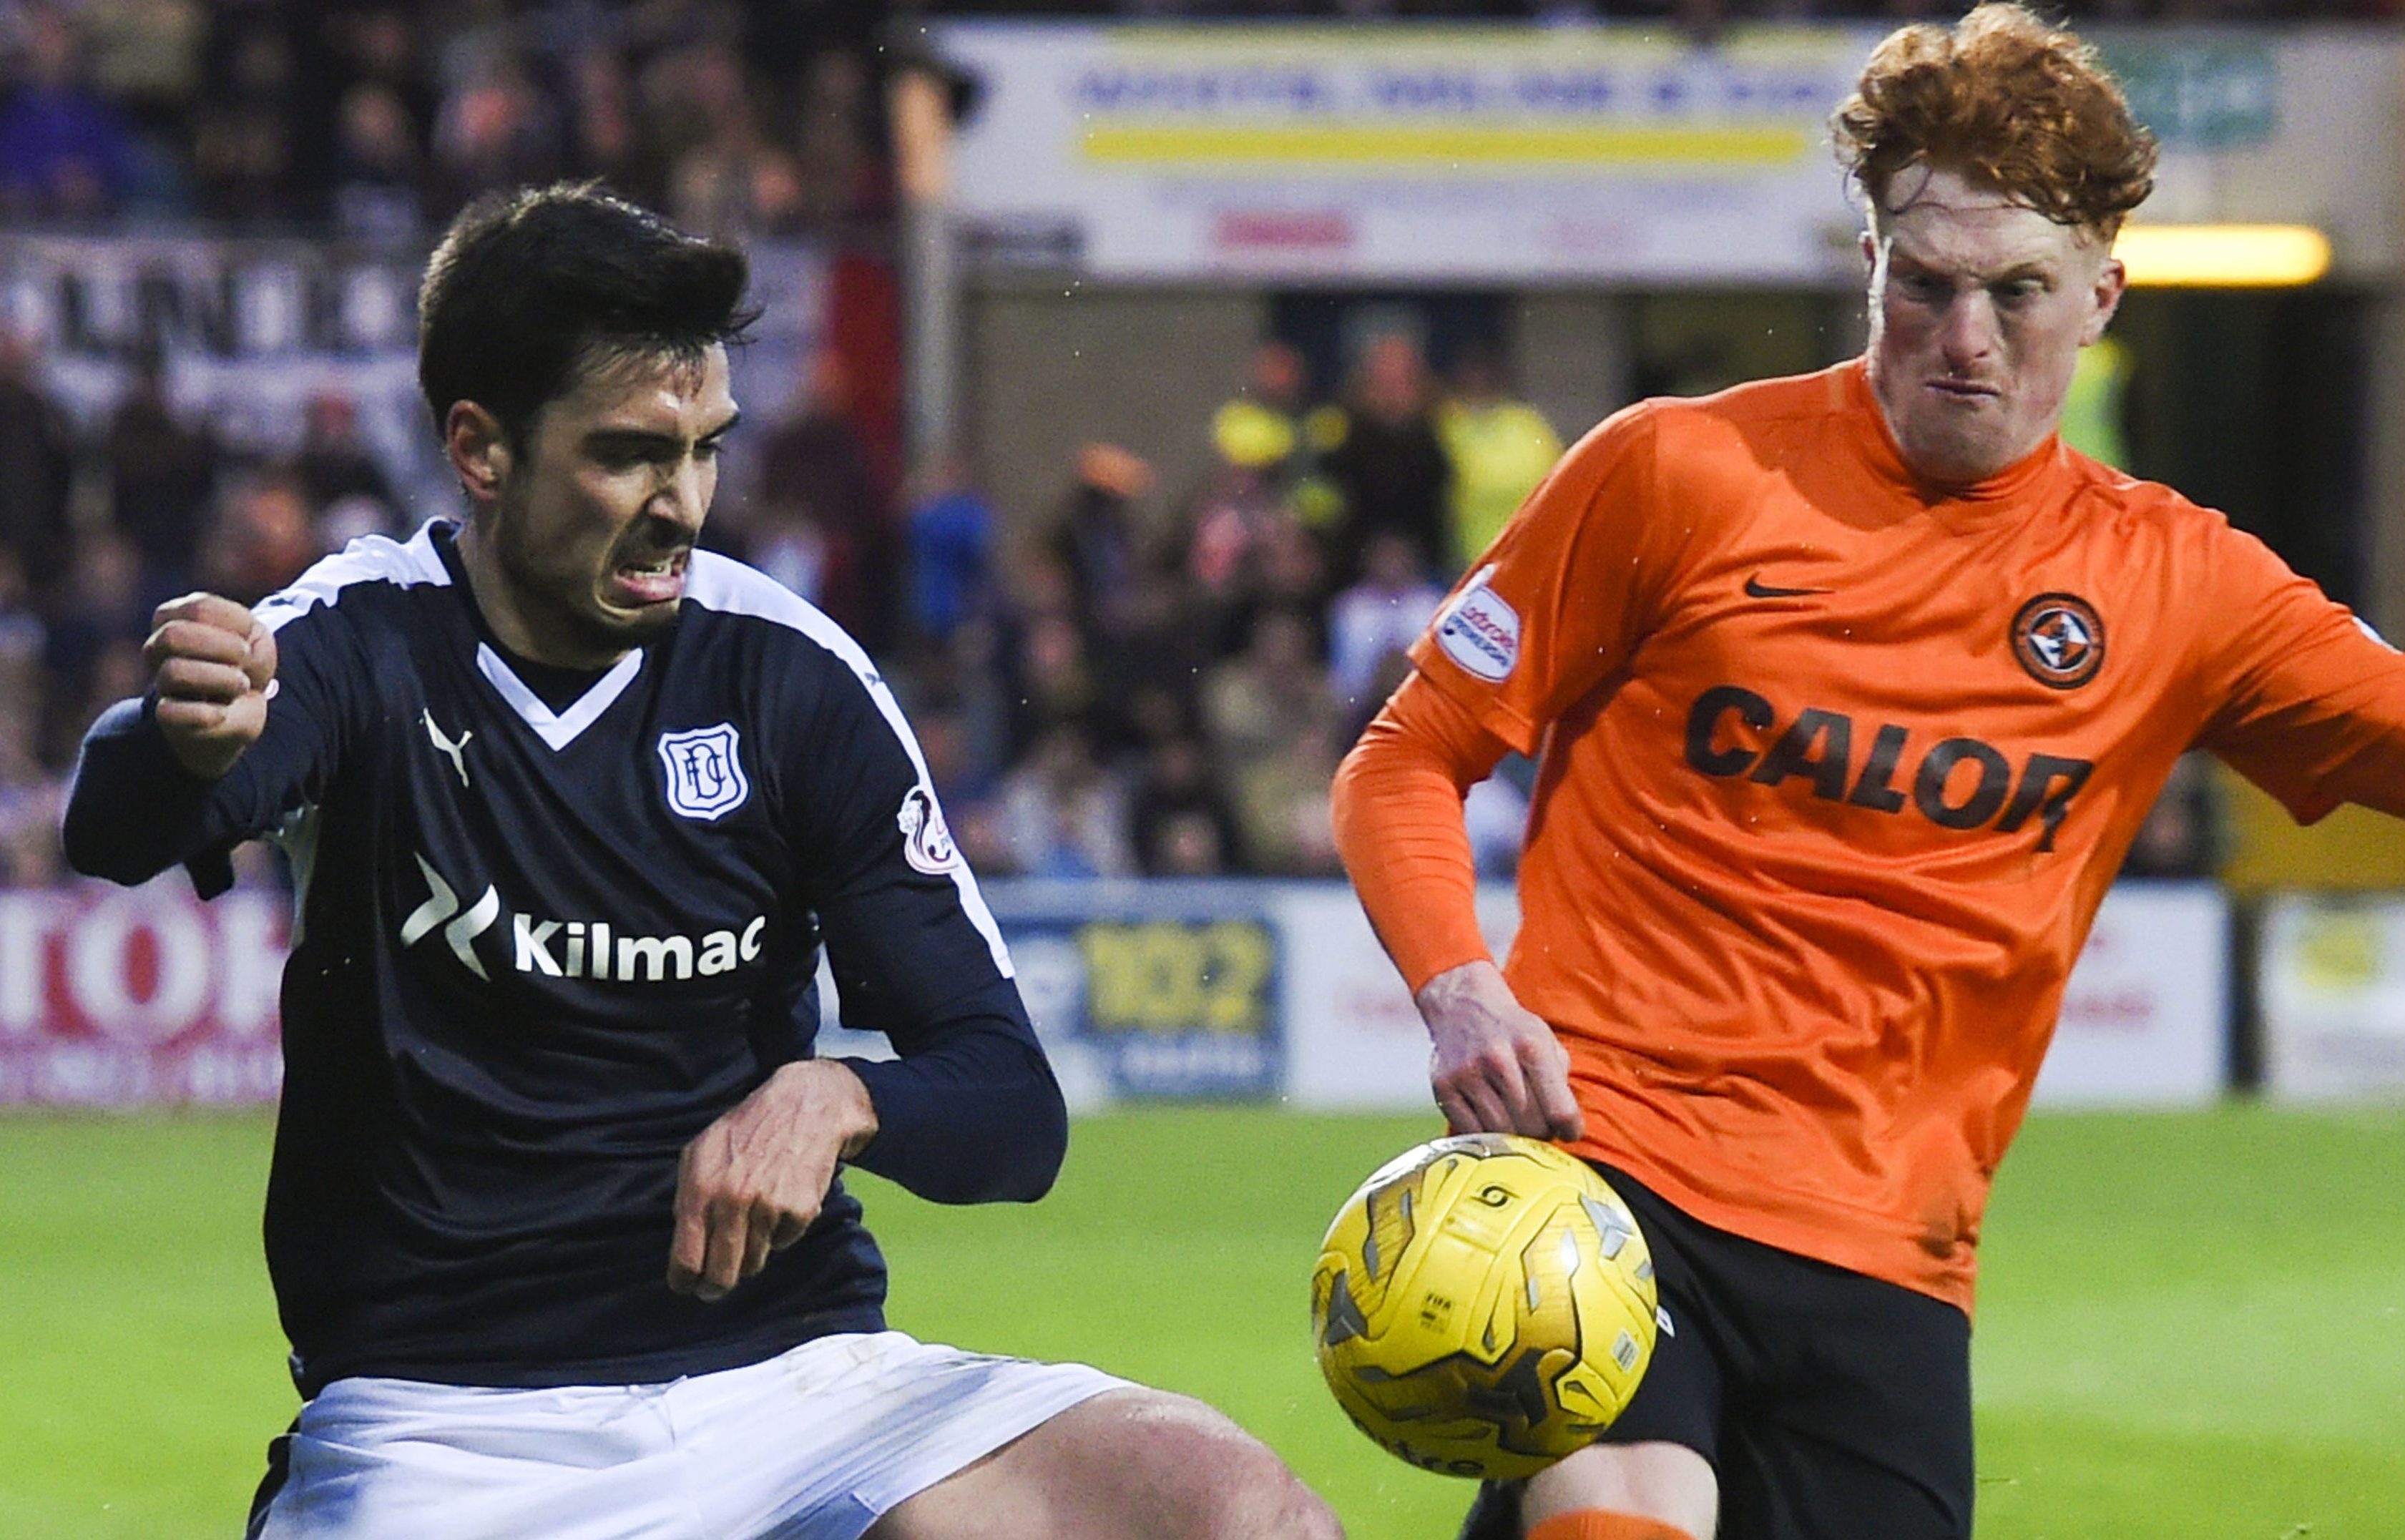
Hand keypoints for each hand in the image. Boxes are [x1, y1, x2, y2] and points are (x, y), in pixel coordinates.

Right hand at [144, 594, 275, 779]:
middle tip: (244, 658)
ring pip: (174, 672)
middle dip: (222, 648)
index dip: (235, 624)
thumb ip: (238, 623)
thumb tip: (230, 644)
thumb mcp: (252, 632)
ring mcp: (159, 681)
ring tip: (241, 685)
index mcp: (172, 617)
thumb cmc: (244, 660)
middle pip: (173, 636)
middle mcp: (157, 647)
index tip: (248, 637)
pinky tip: (222, 712)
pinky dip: (206, 714)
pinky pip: (171, 713)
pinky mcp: (167, 715)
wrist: (246, 704)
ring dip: (222, 680)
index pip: (199, 609)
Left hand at [669, 1059, 877, 1302]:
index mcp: (701, 1189)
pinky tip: (779, 1203)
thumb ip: (688, 1197)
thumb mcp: (700, 1152)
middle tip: (716, 1285)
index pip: (686, 1259)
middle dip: (716, 1286)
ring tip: (751, 1225)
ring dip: (749, 1254)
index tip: (688, 1286)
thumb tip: (685, 1243)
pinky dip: (780, 1232)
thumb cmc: (746, 1130)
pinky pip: (784, 1243)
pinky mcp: (801, 1211)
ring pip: (753, 1264)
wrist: (804, 1106)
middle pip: (721, 1275)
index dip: (685, 1281)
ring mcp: (769, 1208)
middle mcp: (733, 1202)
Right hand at [1415, 959, 1584, 1140]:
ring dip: (1515, 1137)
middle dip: (1542, 1132)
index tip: (1569, 1132)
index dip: (1569, 1130)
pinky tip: (1493, 1121)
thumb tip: (1565, 1128)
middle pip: (1531, 1126)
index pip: (1560, 1110)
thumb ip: (1560, 1083)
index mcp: (1532, 1046)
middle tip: (1541, 1126)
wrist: (1463, 1005)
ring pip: (1502, 1133)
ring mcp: (1467, 1074)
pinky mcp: (1443, 1087)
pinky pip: (1472, 1131)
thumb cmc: (1513, 1031)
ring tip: (1518, 1123)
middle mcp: (1498, 1059)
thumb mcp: (1546, 1043)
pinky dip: (1486, 1135)